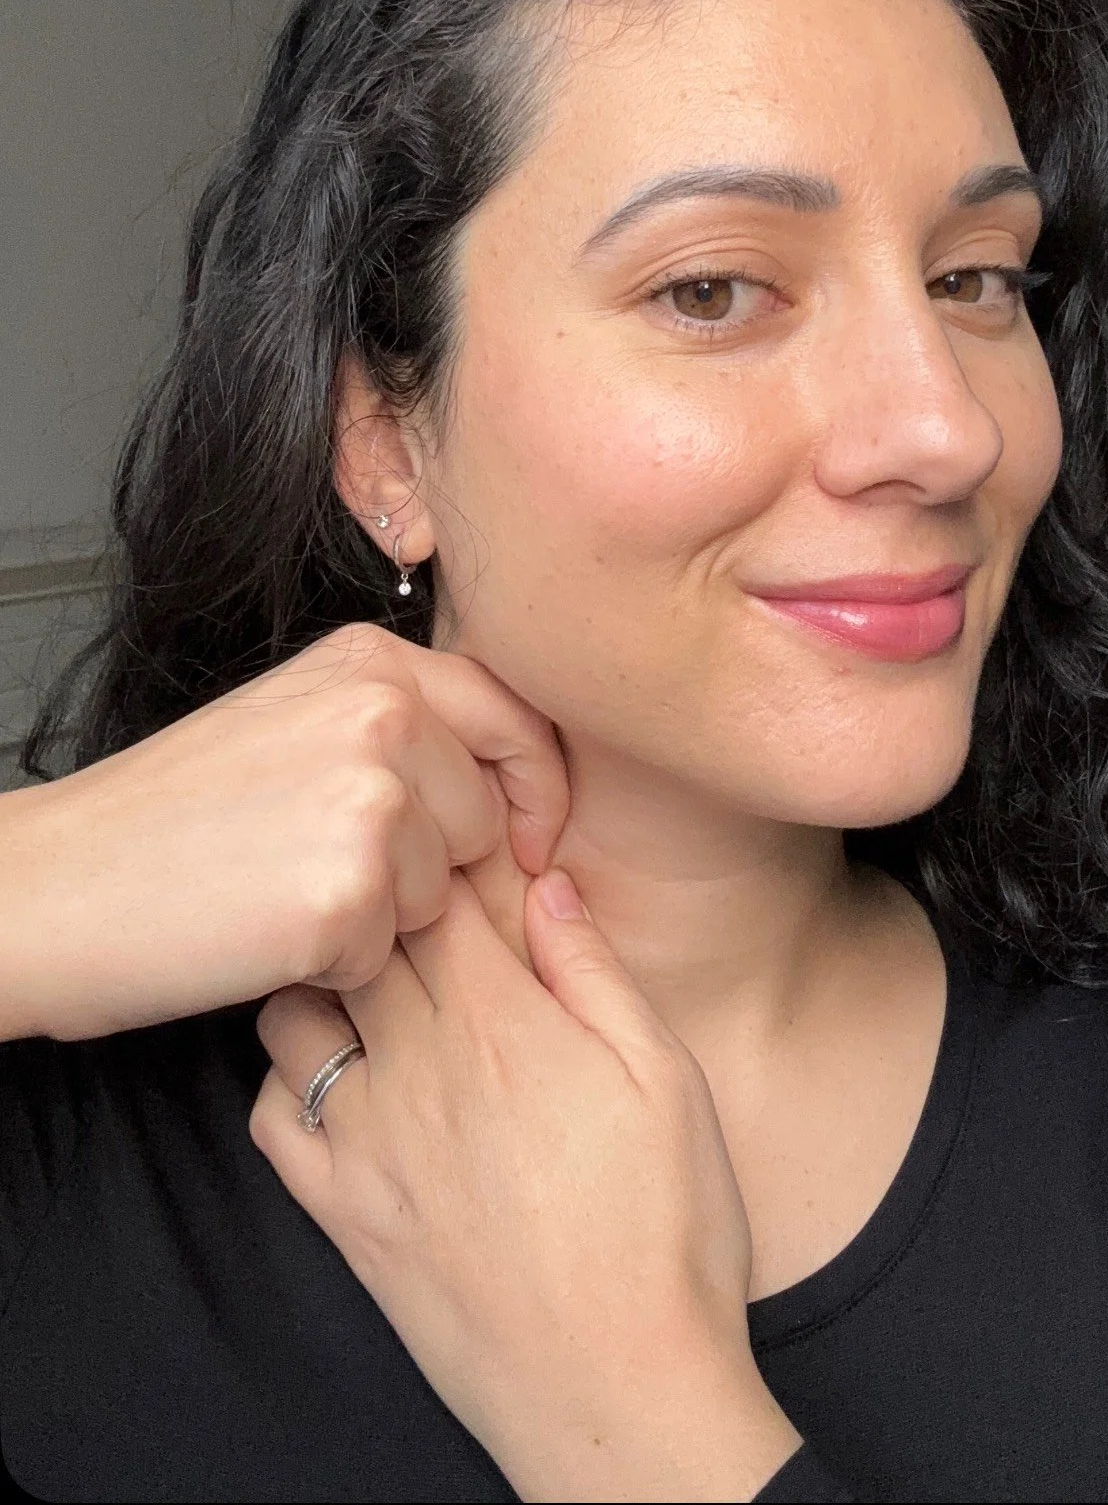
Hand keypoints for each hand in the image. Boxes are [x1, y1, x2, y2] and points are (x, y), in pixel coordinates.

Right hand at [7, 620, 564, 1041]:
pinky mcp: (346, 893)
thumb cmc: (166, 818)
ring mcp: (368, 800)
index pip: (513, 715)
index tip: (528, 841)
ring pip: (442, 894)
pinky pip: (388, 954)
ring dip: (379, 918)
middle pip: (485, 820)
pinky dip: (335, 965)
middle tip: (321, 868)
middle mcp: (382, 713)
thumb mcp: (293, 721)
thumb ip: (397, 725)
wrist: (54, 884)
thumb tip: (509, 782)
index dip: (534, 789)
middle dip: (430, 867)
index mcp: (370, 661)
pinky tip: (264, 930)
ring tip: (282, 889)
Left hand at [249, 867, 798, 1501]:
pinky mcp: (342, 1212)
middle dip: (379, 900)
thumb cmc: (666, 1235)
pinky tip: (337, 1076)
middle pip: (362, 939)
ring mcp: (367, 1142)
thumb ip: (596, 972)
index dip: (443, 854)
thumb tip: (546, 884)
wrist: (618, 1391)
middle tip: (409, 895)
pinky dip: (288, 1077)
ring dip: (322, 978)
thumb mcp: (668, 1079)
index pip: (438, 893)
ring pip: (295, 1012)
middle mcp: (417, 1068)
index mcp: (502, 1024)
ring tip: (366, 979)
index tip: (458, 845)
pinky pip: (271, 1115)